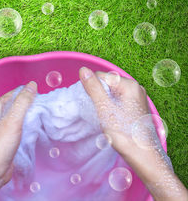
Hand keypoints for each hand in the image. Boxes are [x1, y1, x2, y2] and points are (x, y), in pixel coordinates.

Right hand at [79, 67, 187, 200]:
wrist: (142, 155)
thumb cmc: (123, 132)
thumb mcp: (104, 108)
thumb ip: (93, 87)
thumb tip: (83, 70)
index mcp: (129, 85)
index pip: (101, 77)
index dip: (93, 90)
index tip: (95, 105)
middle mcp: (136, 88)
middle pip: (107, 85)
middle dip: (99, 97)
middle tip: (102, 113)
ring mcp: (137, 98)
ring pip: (111, 94)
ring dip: (105, 104)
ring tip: (108, 118)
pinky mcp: (136, 108)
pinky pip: (118, 101)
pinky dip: (111, 108)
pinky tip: (113, 120)